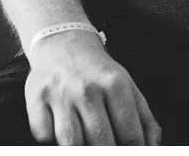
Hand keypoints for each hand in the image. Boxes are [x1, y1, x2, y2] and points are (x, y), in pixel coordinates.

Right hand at [25, 30, 161, 144]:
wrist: (64, 44)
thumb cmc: (100, 74)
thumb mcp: (129, 88)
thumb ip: (145, 120)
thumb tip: (152, 148)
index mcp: (116, 85)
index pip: (129, 135)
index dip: (132, 152)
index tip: (130, 155)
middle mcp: (88, 89)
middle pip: (101, 141)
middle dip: (107, 154)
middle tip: (107, 151)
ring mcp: (60, 94)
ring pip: (71, 143)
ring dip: (80, 150)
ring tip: (87, 146)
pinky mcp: (36, 98)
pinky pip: (43, 136)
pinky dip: (51, 142)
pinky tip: (61, 136)